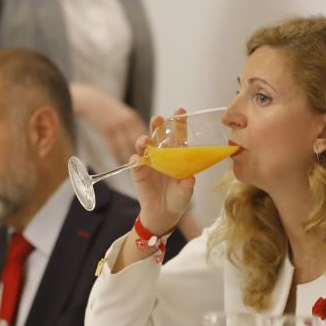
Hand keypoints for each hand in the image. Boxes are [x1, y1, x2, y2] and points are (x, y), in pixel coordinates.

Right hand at [71, 84, 146, 162]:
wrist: (92, 102)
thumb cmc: (109, 110)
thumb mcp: (123, 114)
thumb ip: (132, 126)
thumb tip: (140, 140)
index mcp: (133, 118)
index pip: (145, 134)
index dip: (148, 146)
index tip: (150, 157)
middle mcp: (128, 121)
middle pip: (138, 141)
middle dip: (141, 153)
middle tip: (143, 165)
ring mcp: (117, 126)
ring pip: (127, 146)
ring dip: (129, 157)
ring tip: (131, 166)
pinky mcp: (107, 130)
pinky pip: (114, 147)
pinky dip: (117, 156)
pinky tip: (119, 163)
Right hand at [131, 111, 194, 235]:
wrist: (163, 215)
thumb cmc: (177, 199)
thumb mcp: (185, 193)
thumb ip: (187, 186)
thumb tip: (190, 179)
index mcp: (177, 155)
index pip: (178, 136)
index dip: (179, 123)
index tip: (180, 111)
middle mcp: (163, 155)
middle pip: (159, 135)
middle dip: (157, 125)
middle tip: (158, 119)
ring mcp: (149, 162)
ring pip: (144, 145)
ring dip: (144, 140)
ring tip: (146, 140)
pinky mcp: (138, 171)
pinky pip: (135, 162)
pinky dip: (136, 159)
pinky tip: (138, 159)